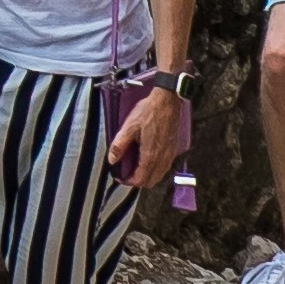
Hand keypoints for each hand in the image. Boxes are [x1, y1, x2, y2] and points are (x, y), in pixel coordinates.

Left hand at [106, 80, 187, 199]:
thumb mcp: (129, 127)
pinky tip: (148, 159)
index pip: (140, 179)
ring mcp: (169, 155)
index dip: (128, 182)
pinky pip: (165, 167)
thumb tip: (111, 160)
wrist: (168, 101)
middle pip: (150, 181)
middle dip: (138, 181)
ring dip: (147, 176)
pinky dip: (156, 170)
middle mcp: (162, 158)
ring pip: (159, 175)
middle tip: (126, 174)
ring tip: (136, 168)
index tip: (120, 177)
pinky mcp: (173, 149)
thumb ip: (119, 145)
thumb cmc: (148, 112)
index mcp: (150, 155)